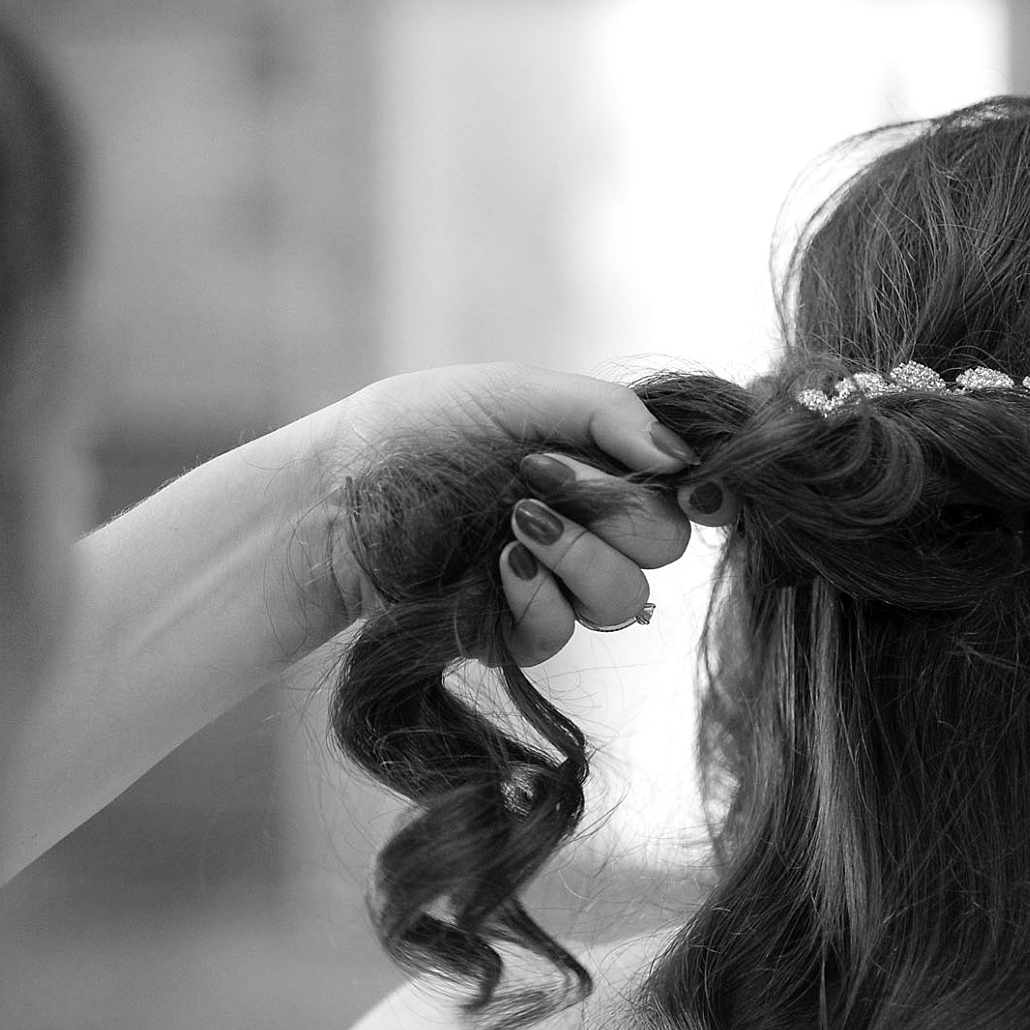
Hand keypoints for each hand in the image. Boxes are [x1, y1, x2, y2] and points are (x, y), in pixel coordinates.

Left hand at [326, 363, 735, 664]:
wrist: (332, 495)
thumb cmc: (413, 431)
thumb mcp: (512, 395)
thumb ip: (603, 413)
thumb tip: (680, 458)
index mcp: (597, 462)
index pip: (682, 486)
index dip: (697, 489)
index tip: (682, 480)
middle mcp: (587, 525)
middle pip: (664, 543)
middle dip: (616, 511)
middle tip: (540, 476)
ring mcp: (553, 584)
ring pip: (625, 598)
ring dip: (578, 556)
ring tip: (514, 523)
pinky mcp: (514, 634)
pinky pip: (563, 633)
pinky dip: (536, 598)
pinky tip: (498, 567)